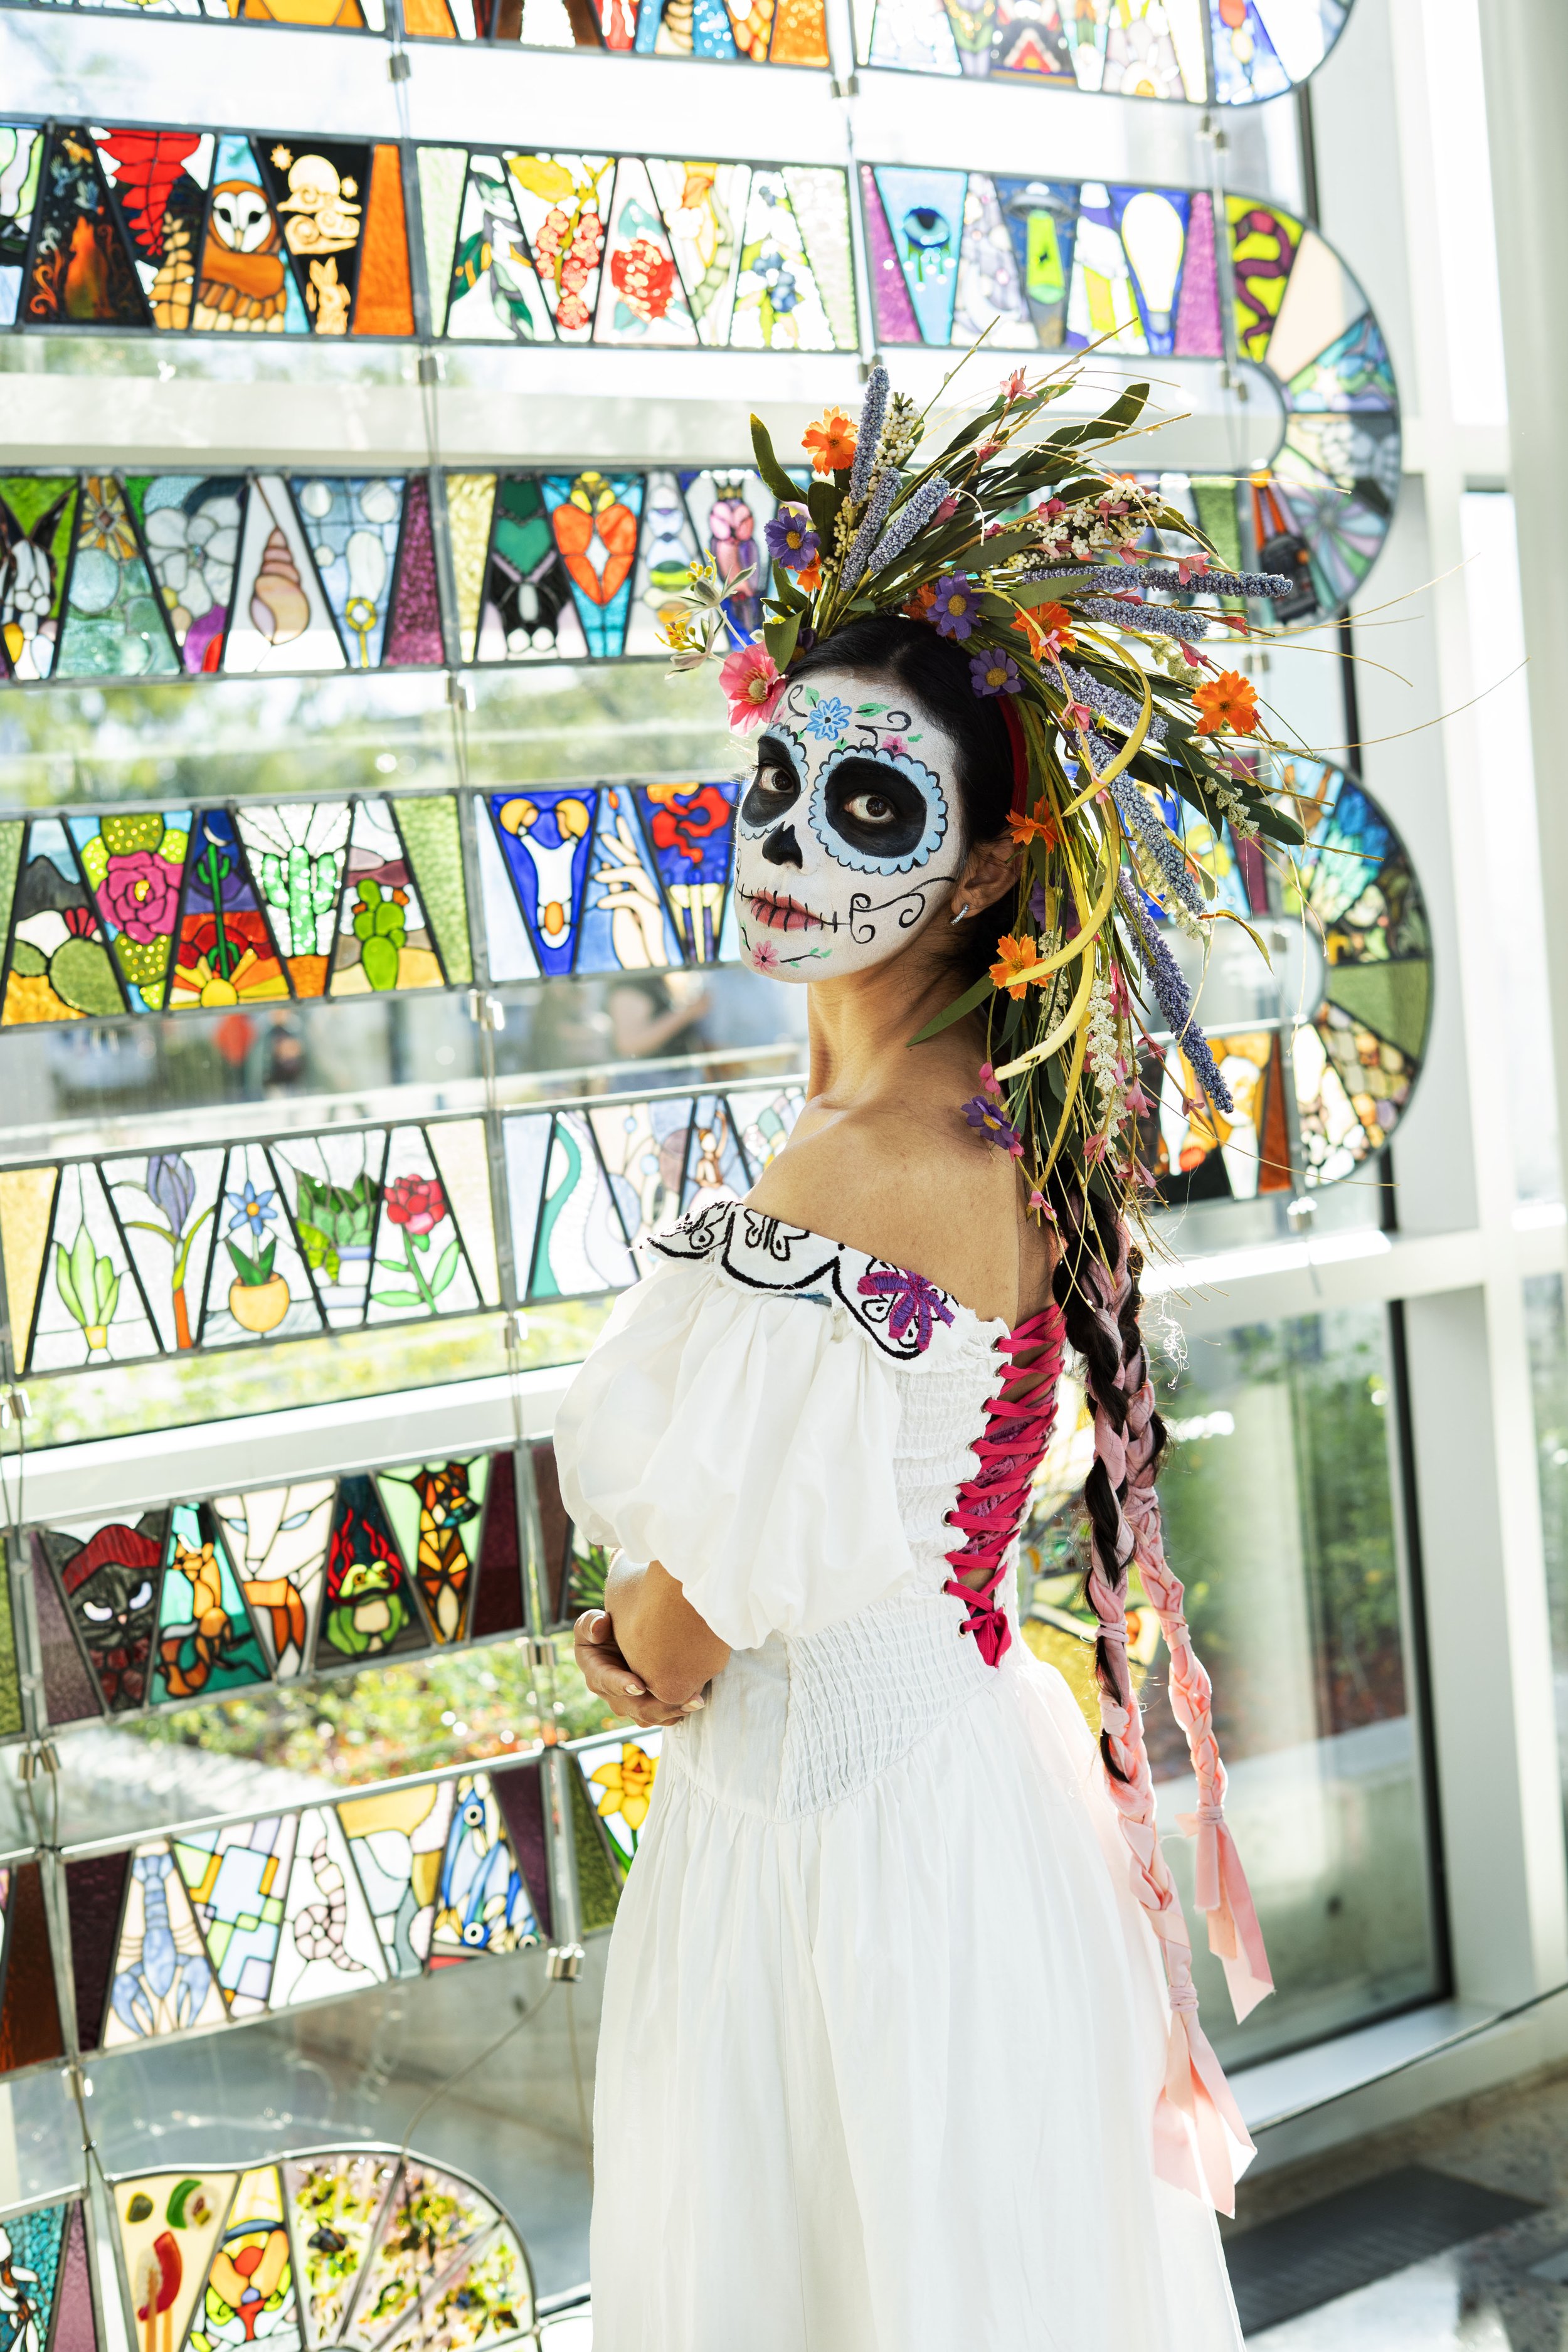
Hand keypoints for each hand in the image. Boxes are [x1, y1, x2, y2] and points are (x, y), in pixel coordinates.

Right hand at [574, 1609, 705, 1729]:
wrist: (621, 1642)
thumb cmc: (605, 1629)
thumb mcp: (591, 1622)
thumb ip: (591, 1622)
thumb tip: (600, 1625)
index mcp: (596, 1675)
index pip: (607, 1682)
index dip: (622, 1685)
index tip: (639, 1685)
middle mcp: (613, 1696)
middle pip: (636, 1708)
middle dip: (661, 1705)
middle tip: (685, 1697)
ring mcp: (632, 1705)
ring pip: (653, 1717)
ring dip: (675, 1711)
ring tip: (697, 1700)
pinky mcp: (649, 1707)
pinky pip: (665, 1717)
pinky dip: (680, 1710)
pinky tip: (698, 1698)